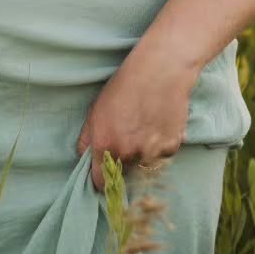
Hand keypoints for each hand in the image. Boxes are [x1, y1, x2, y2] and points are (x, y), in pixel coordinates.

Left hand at [74, 41, 197, 192]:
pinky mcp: (171, 147)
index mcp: (105, 146)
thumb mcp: (96, 110)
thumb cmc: (125, 85)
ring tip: (144, 128)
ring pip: (144, 165)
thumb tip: (83, 158)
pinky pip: (162, 155)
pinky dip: (161, 145)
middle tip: (128, 137)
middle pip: (123, 173)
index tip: (104, 175)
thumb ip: (87, 139)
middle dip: (123, 162)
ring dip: (143, 154)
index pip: (101, 182)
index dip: (102, 179)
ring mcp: (151, 153)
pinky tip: (159, 124)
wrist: (160, 71)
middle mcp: (127, 154)